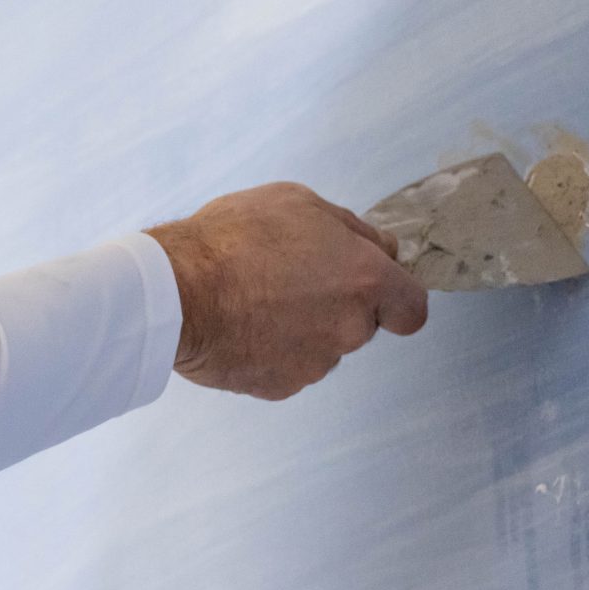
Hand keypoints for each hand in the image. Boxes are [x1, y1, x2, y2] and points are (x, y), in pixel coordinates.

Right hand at [147, 182, 428, 398]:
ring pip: (323, 347)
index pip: (411, 309)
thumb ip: (351, 229)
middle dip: (337, 306)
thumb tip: (380, 248)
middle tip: (291, 280)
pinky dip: (271, 351)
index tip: (373, 291)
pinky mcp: (280, 387)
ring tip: (256, 301)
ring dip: (302, 329)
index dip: (395, 299)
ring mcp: (315, 364)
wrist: (176, 292)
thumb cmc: (235, 238)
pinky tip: (241, 326)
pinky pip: (287, 367)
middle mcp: (350, 328)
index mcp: (365, 280)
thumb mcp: (299, 202)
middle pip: (361, 325)